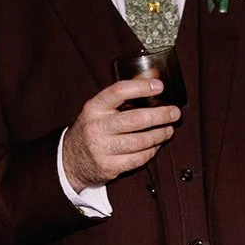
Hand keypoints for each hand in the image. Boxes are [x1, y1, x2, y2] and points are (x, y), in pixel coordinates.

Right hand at [62, 79, 180, 188]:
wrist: (69, 160)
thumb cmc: (90, 129)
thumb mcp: (99, 109)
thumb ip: (123, 95)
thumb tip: (151, 77)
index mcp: (93, 108)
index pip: (118, 92)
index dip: (141, 87)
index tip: (159, 86)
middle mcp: (96, 127)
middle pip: (135, 119)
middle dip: (160, 115)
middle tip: (174, 113)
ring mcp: (102, 148)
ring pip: (140, 141)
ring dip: (160, 135)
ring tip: (168, 129)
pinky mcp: (109, 166)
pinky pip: (138, 159)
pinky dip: (151, 151)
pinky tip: (156, 144)